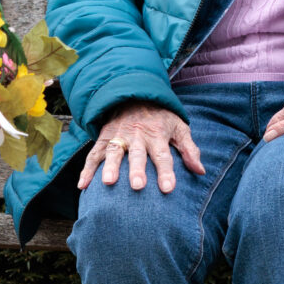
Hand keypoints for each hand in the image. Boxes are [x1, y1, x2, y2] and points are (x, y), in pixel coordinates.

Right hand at [77, 104, 205, 194]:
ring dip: (110, 167)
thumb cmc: (160, 117)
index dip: (166, 172)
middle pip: (137, 155)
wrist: (134, 95)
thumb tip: (200, 171)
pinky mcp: (104, 138)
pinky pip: (94, 154)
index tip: (168, 189)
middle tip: (137, 186)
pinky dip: (87, 169)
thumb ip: (189, 149)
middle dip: (136, 170)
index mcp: (157, 134)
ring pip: (114, 152)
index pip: (163, 155)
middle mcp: (137, 135)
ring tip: (108, 183)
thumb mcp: (179, 127)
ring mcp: (118, 136)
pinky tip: (83, 185)